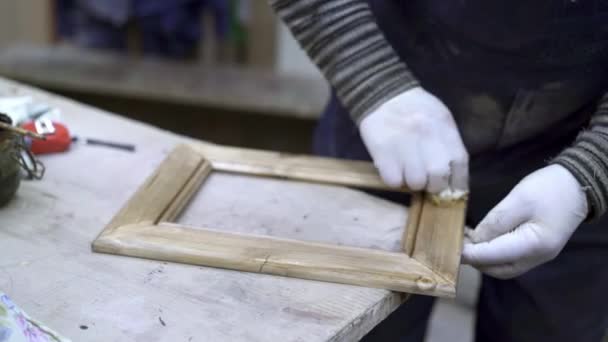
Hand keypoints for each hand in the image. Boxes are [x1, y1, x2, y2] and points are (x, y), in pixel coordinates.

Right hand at [359, 87, 467, 193]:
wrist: (381, 91)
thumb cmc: (414, 107)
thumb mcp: (439, 117)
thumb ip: (447, 142)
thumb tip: (452, 174)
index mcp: (444, 127)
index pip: (459, 164)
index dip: (457, 182)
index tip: (451, 190)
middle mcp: (426, 136)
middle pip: (438, 178)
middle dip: (433, 185)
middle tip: (426, 181)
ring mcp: (404, 144)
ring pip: (415, 182)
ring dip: (412, 183)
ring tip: (407, 173)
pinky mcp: (382, 151)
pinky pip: (393, 180)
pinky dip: (394, 180)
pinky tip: (393, 170)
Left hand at [462, 164, 587, 278]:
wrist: (577, 186)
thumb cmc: (549, 189)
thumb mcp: (518, 200)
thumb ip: (495, 222)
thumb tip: (474, 240)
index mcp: (533, 245)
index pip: (492, 256)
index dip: (468, 253)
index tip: (449, 246)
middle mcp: (536, 257)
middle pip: (496, 268)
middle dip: (474, 259)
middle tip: (454, 242)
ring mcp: (537, 256)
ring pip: (502, 267)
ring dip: (482, 258)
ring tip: (464, 241)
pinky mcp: (535, 250)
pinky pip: (509, 259)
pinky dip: (492, 254)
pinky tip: (480, 240)